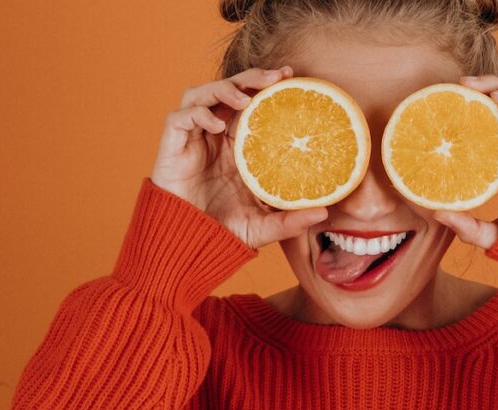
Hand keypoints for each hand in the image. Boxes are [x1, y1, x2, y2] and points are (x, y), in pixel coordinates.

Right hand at [151, 66, 327, 248]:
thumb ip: (291, 220)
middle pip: (231, 90)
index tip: (291, 77)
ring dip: (224, 89)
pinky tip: (217, 126)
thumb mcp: (264, 226)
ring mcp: (194, 139)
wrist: (188, 244)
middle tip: (277, 76)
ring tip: (246, 99)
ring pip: (203, 94)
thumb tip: (325, 213)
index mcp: (239, 146)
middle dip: (251, 77)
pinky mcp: (172, 146)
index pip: (252, 104)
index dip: (267, 86)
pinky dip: (199, 114)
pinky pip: (180, 117)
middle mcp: (216, 136)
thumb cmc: (223, 232)